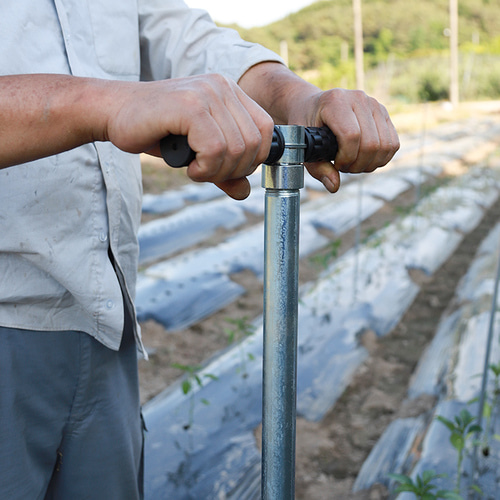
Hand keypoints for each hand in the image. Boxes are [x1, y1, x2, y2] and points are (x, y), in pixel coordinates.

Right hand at [106, 74, 273, 198]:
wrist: (114, 114)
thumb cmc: (157, 131)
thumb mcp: (198, 153)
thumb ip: (224, 170)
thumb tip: (245, 192)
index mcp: (229, 92)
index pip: (265, 130)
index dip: (253, 159)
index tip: (227, 170)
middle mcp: (222, 87)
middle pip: (254, 144)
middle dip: (234, 170)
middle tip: (208, 173)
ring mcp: (206, 93)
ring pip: (236, 149)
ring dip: (217, 172)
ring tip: (196, 169)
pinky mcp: (189, 106)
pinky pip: (215, 149)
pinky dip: (205, 168)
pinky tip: (189, 168)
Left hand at [238, 63, 399, 192]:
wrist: (311, 105)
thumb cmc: (306, 125)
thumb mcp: (304, 145)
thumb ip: (317, 167)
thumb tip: (334, 186)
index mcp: (335, 101)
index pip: (352, 136)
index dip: (346, 158)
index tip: (335, 164)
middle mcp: (358, 98)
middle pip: (371, 143)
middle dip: (358, 165)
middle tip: (344, 167)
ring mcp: (374, 104)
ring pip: (385, 145)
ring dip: (370, 164)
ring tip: (353, 164)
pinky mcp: (384, 114)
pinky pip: (393, 143)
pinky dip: (381, 159)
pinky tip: (364, 160)